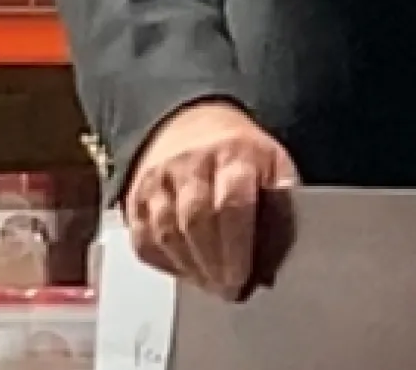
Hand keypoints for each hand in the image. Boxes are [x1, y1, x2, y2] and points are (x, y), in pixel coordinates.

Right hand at [125, 99, 299, 297]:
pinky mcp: (135, 197)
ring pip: (165, 234)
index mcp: (234, 155)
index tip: (243, 276)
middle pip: (195, 220)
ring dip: (191, 268)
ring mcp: (158, 180)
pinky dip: (165, 264)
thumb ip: (280, 211)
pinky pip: (143, 241)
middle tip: (228, 289)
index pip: (232, 203)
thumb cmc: (240, 157)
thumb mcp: (274, 168)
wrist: (192, 126)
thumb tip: (273, 261)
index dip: (236, 247)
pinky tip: (187, 270)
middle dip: (213, 263)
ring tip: (212, 283)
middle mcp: (190, 163)